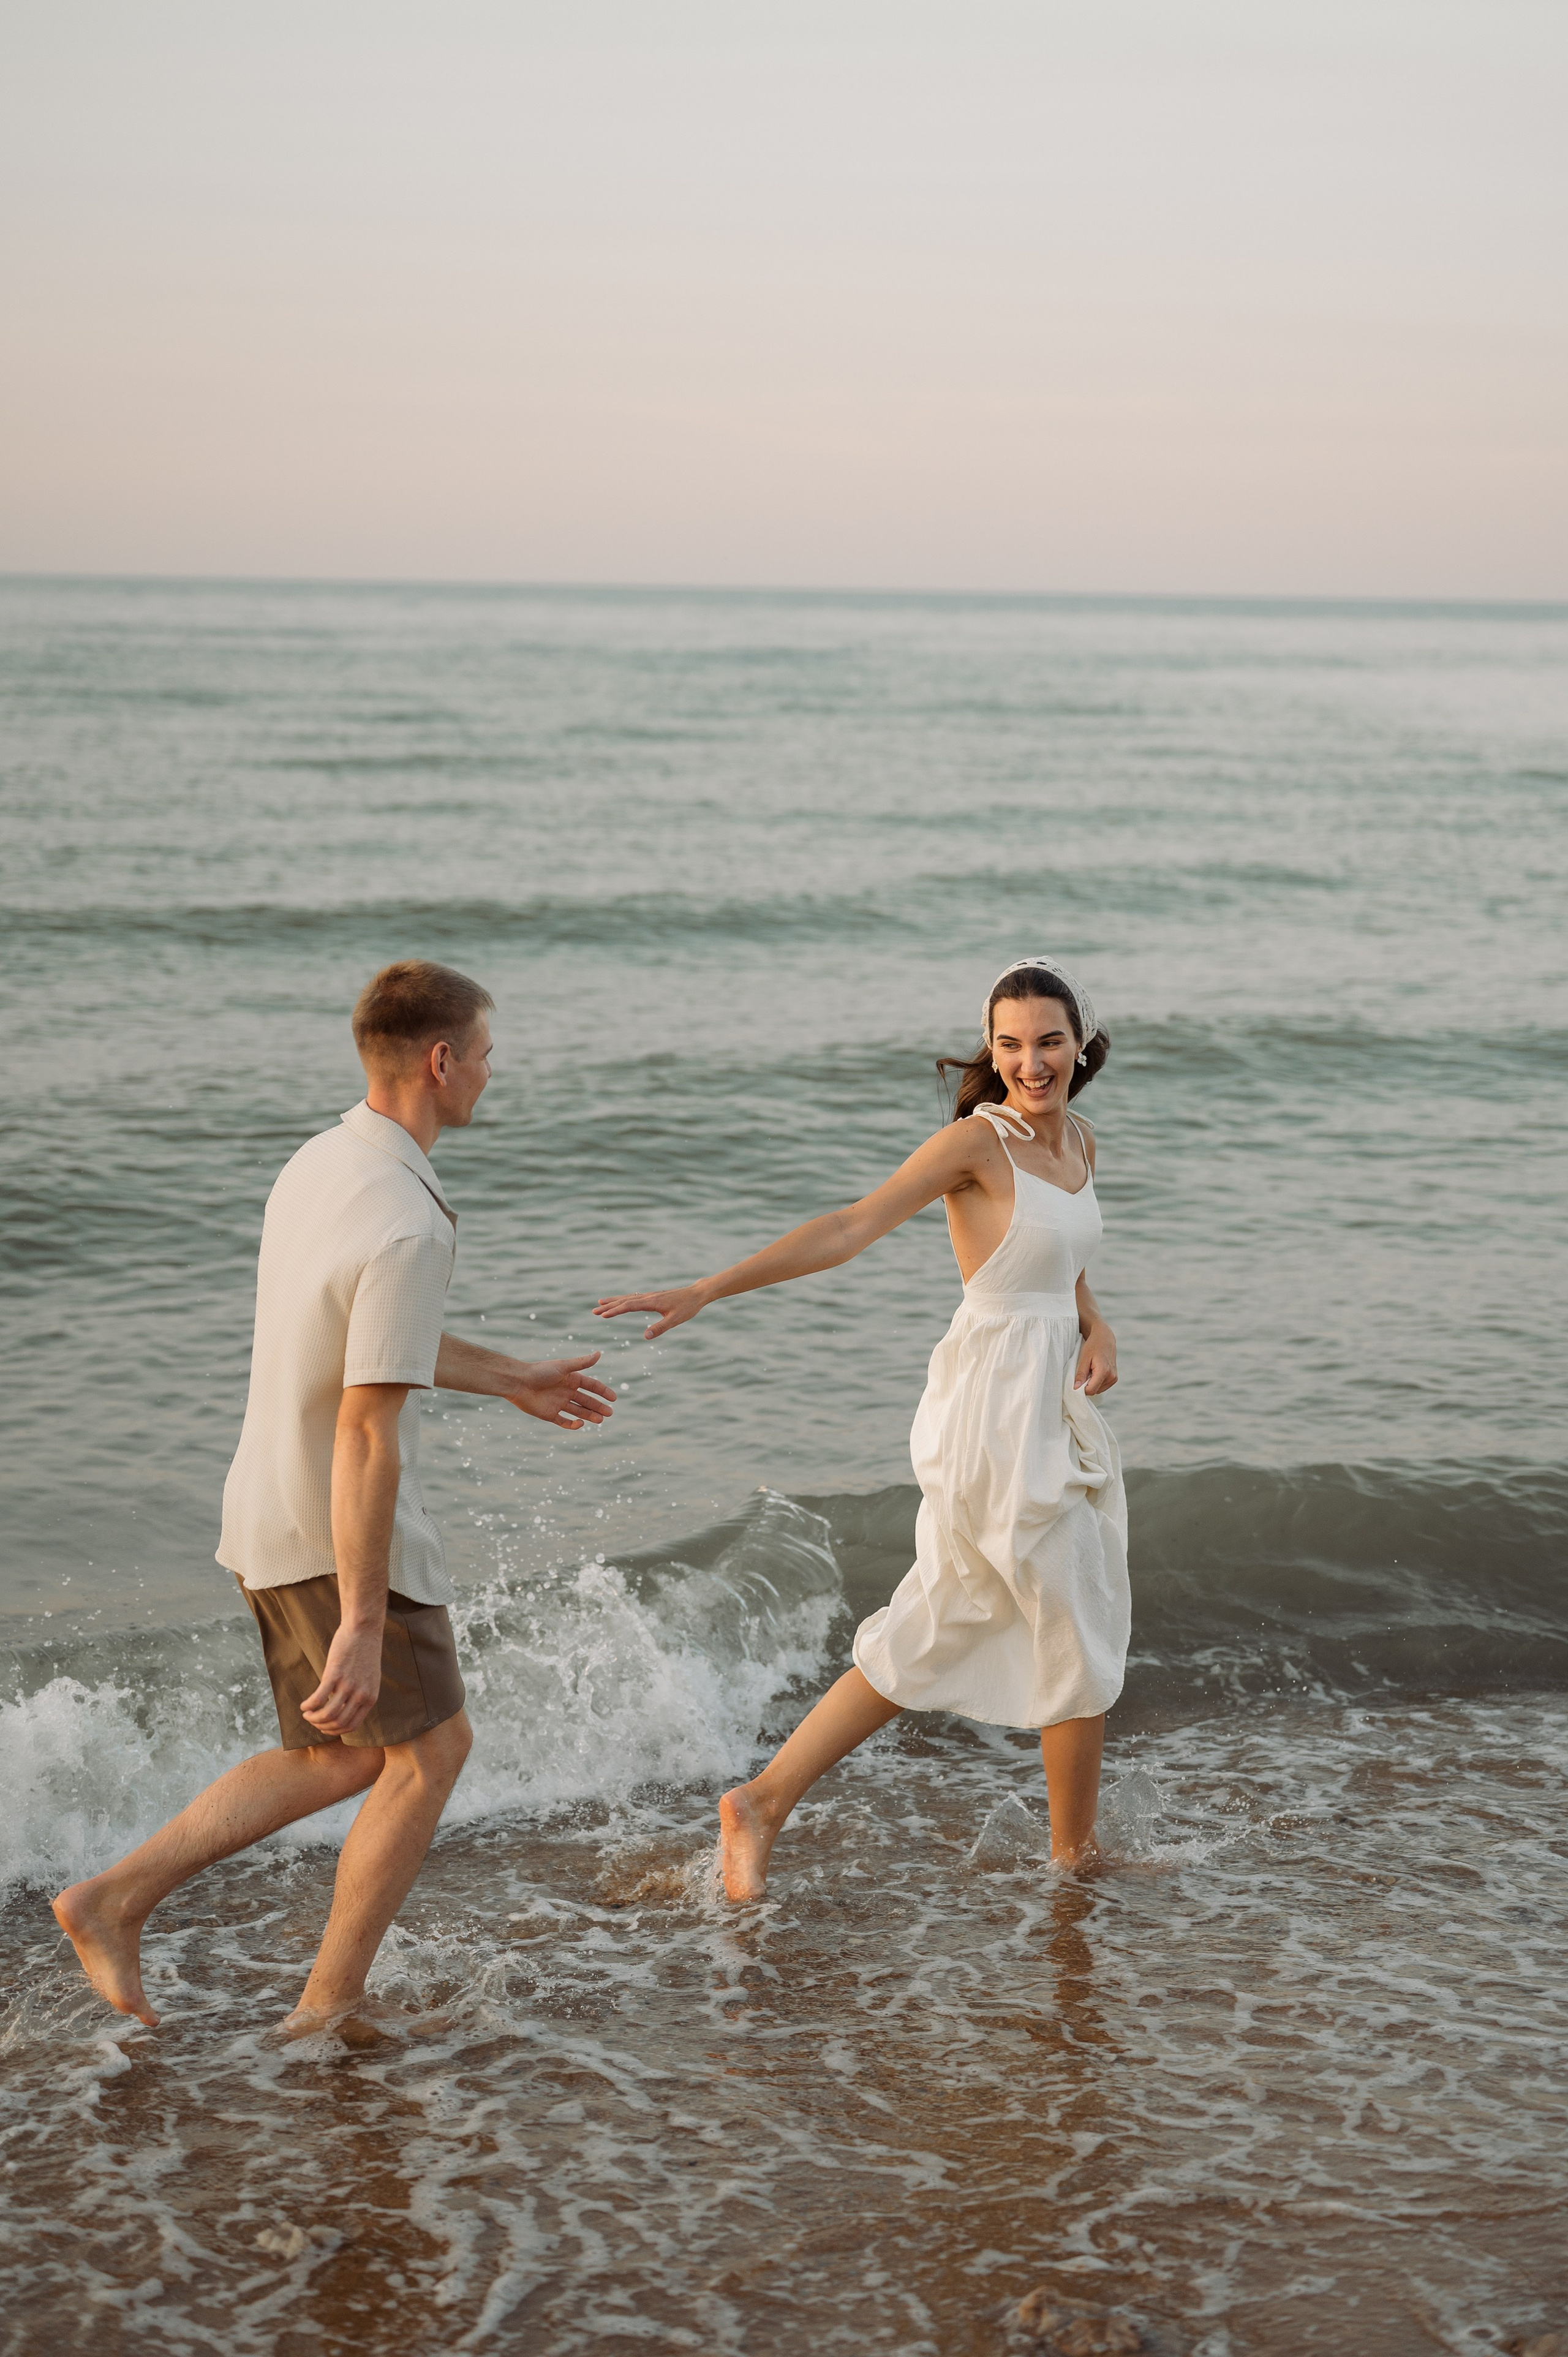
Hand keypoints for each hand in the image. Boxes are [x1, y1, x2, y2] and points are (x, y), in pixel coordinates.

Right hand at [300, 1619, 383, 1736]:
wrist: (364, 1628)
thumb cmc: (365, 1652)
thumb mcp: (369, 1678)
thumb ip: (360, 1694)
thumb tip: (343, 1706)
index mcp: (370, 1698)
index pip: (351, 1726)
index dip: (334, 1731)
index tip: (324, 1727)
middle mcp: (361, 1695)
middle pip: (338, 1723)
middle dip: (321, 1726)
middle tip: (312, 1720)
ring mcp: (349, 1685)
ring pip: (328, 1715)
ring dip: (313, 1718)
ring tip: (307, 1714)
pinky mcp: (335, 1674)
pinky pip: (318, 1698)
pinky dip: (308, 1706)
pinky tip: (303, 1705)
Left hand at [503, 1352, 616, 1428]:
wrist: (518, 1383)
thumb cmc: (540, 1372)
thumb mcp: (563, 1366)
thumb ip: (582, 1363)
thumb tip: (599, 1353)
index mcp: (571, 1379)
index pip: (591, 1386)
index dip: (603, 1392)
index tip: (614, 1398)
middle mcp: (566, 1391)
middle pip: (587, 1400)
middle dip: (598, 1406)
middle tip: (609, 1413)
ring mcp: (559, 1403)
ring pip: (578, 1411)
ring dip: (590, 1416)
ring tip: (600, 1420)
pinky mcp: (550, 1414)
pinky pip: (564, 1422)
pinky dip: (573, 1425)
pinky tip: (581, 1424)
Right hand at [593, 1286, 703, 1340]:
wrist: (696, 1294)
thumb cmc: (687, 1307)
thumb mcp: (675, 1320)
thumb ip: (660, 1328)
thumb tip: (645, 1336)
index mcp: (652, 1302)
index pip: (629, 1306)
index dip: (615, 1311)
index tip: (602, 1315)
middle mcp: (648, 1297)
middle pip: (624, 1301)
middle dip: (608, 1306)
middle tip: (593, 1311)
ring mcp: (650, 1296)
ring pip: (628, 1298)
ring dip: (613, 1301)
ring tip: (600, 1303)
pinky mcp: (653, 1297)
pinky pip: (634, 1297)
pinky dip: (623, 1299)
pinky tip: (620, 1301)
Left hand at [1074, 1322, 1117, 1395]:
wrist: (1105, 1338)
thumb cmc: (1093, 1346)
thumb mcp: (1084, 1359)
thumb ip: (1080, 1374)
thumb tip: (1076, 1388)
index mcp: (1104, 1371)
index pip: (1091, 1390)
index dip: (1082, 1389)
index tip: (1077, 1381)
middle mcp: (1111, 1376)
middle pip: (1095, 1391)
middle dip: (1087, 1385)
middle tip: (1084, 1372)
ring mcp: (1114, 1378)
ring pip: (1098, 1390)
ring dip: (1092, 1384)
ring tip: (1090, 1370)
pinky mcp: (1114, 1378)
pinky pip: (1102, 1386)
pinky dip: (1096, 1382)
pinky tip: (1095, 1372)